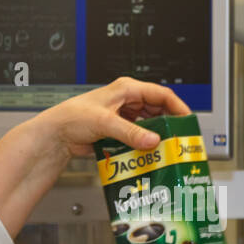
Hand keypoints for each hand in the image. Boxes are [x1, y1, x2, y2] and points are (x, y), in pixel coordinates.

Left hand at [38, 76, 190, 158]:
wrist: (56, 135)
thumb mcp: (105, 122)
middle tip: (179, 139)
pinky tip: (148, 154)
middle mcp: (127, 101)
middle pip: (158, 111)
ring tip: (165, 149)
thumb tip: (153, 141)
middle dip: (169, 125)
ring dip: (156, 137)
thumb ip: (130, 133)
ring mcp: (124, 116)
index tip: (187, 121)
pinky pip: (138, 137)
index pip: (161, 94)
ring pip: (149, 126)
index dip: (178, 107)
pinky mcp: (119, 131)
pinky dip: (144, 145)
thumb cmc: (72, 117)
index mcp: (127, 89)